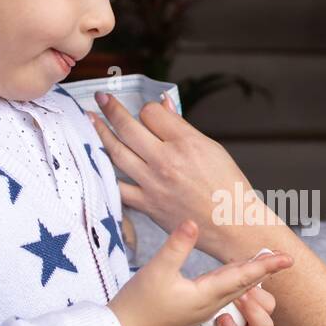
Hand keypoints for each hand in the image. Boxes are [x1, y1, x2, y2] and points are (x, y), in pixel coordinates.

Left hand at [88, 92, 283, 262]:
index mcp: (186, 143)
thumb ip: (182, 127)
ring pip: (117, 153)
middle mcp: (166, 161)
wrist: (233, 225)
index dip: (148, 109)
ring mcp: (154, 184)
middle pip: (129, 127)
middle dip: (111, 109)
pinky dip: (105, 174)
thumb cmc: (228, 187)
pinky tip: (96, 162)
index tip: (148, 113)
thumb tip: (163, 105)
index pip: (152, 112)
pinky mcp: (148, 205)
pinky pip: (118, 187)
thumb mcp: (212, 148)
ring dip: (100, 134)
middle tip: (102, 100)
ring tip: (91, 121)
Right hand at [108, 218, 291, 325]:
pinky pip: (221, 296)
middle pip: (244, 286)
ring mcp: (201, 310)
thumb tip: (193, 222)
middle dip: (264, 271)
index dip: (266, 266)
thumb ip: (176, 246)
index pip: (243, 278)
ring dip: (249, 277)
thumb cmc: (138, 305)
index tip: (287, 259)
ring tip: (260, 263)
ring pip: (233, 291)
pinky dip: (233, 283)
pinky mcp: (191, 311)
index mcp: (206, 296)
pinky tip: (232, 276)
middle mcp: (209, 305)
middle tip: (281, 258)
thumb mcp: (156, 271)